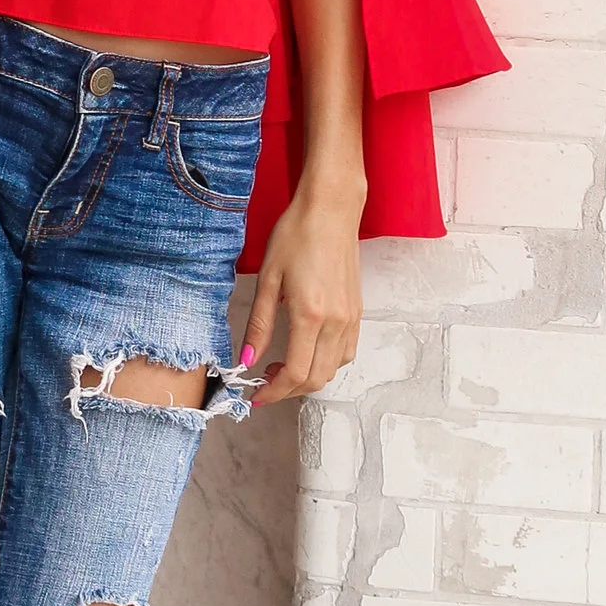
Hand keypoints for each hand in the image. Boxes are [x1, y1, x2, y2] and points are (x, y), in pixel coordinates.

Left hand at [246, 186, 362, 403]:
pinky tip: (306, 350)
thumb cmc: (296, 235)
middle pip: (316, 378)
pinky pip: (346, 352)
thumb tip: (247, 359)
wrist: (331, 210)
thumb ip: (258, 324)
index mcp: (311, 315)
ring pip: (333, 369)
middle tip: (263, 382)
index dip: (273, 392)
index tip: (255, 396)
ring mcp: (351, 318)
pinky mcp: (357, 311)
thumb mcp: (267, 278)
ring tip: (281, 365)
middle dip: (288, 390)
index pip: (294, 373)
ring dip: (308, 378)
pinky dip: (326, 363)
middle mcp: (336, 322)